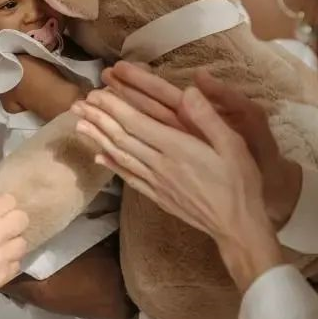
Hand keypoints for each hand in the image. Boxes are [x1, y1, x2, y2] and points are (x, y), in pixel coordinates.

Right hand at [0, 194, 28, 303]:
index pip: (11, 200)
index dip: (4, 204)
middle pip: (23, 219)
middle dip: (14, 221)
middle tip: (3, 227)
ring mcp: (3, 256)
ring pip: (23, 243)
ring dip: (13, 243)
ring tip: (1, 248)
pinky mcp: (4, 275)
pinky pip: (16, 264)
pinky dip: (9, 263)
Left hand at [72, 84, 283, 290]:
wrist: (238, 228)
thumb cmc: (240, 184)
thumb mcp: (234, 145)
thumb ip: (208, 118)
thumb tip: (188, 90)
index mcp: (177, 148)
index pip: (136, 123)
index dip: (113, 107)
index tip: (96, 93)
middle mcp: (160, 164)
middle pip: (121, 137)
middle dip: (98, 118)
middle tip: (77, 103)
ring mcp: (157, 183)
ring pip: (120, 156)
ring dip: (98, 139)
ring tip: (78, 124)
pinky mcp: (158, 197)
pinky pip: (128, 178)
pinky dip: (112, 166)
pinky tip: (98, 158)